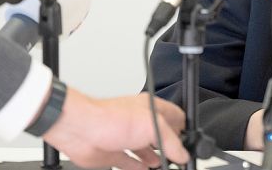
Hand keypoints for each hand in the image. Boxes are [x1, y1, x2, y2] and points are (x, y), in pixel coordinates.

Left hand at [42, 88, 189, 169]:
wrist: (80, 130)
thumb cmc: (111, 117)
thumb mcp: (151, 126)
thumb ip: (170, 141)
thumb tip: (182, 153)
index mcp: (150, 109)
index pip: (175, 117)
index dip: (184, 130)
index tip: (191, 144)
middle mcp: (139, 122)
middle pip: (160, 135)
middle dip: (170, 147)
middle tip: (179, 159)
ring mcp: (126, 138)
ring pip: (146, 150)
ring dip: (156, 159)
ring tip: (167, 166)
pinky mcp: (114, 153)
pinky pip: (131, 162)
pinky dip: (139, 167)